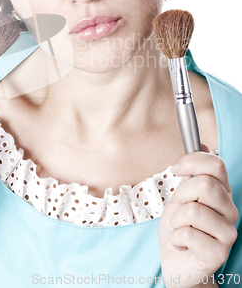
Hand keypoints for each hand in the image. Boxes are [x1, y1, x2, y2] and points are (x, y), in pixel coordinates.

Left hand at [158, 143, 237, 287]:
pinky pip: (188, 234)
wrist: (176, 262)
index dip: (191, 161)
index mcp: (221, 192)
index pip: (216, 164)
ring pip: (193, 210)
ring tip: (180, 228)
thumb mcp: (181, 195)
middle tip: (180, 208)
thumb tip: (201, 143)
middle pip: (205, 184)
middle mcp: (230, 209)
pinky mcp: (219, 252)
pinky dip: (176, 238)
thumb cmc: (179, 228)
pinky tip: (182, 243)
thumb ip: (191, 173)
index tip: (176, 169)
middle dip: (182, 195)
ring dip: (176, 221)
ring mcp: (228, 232)